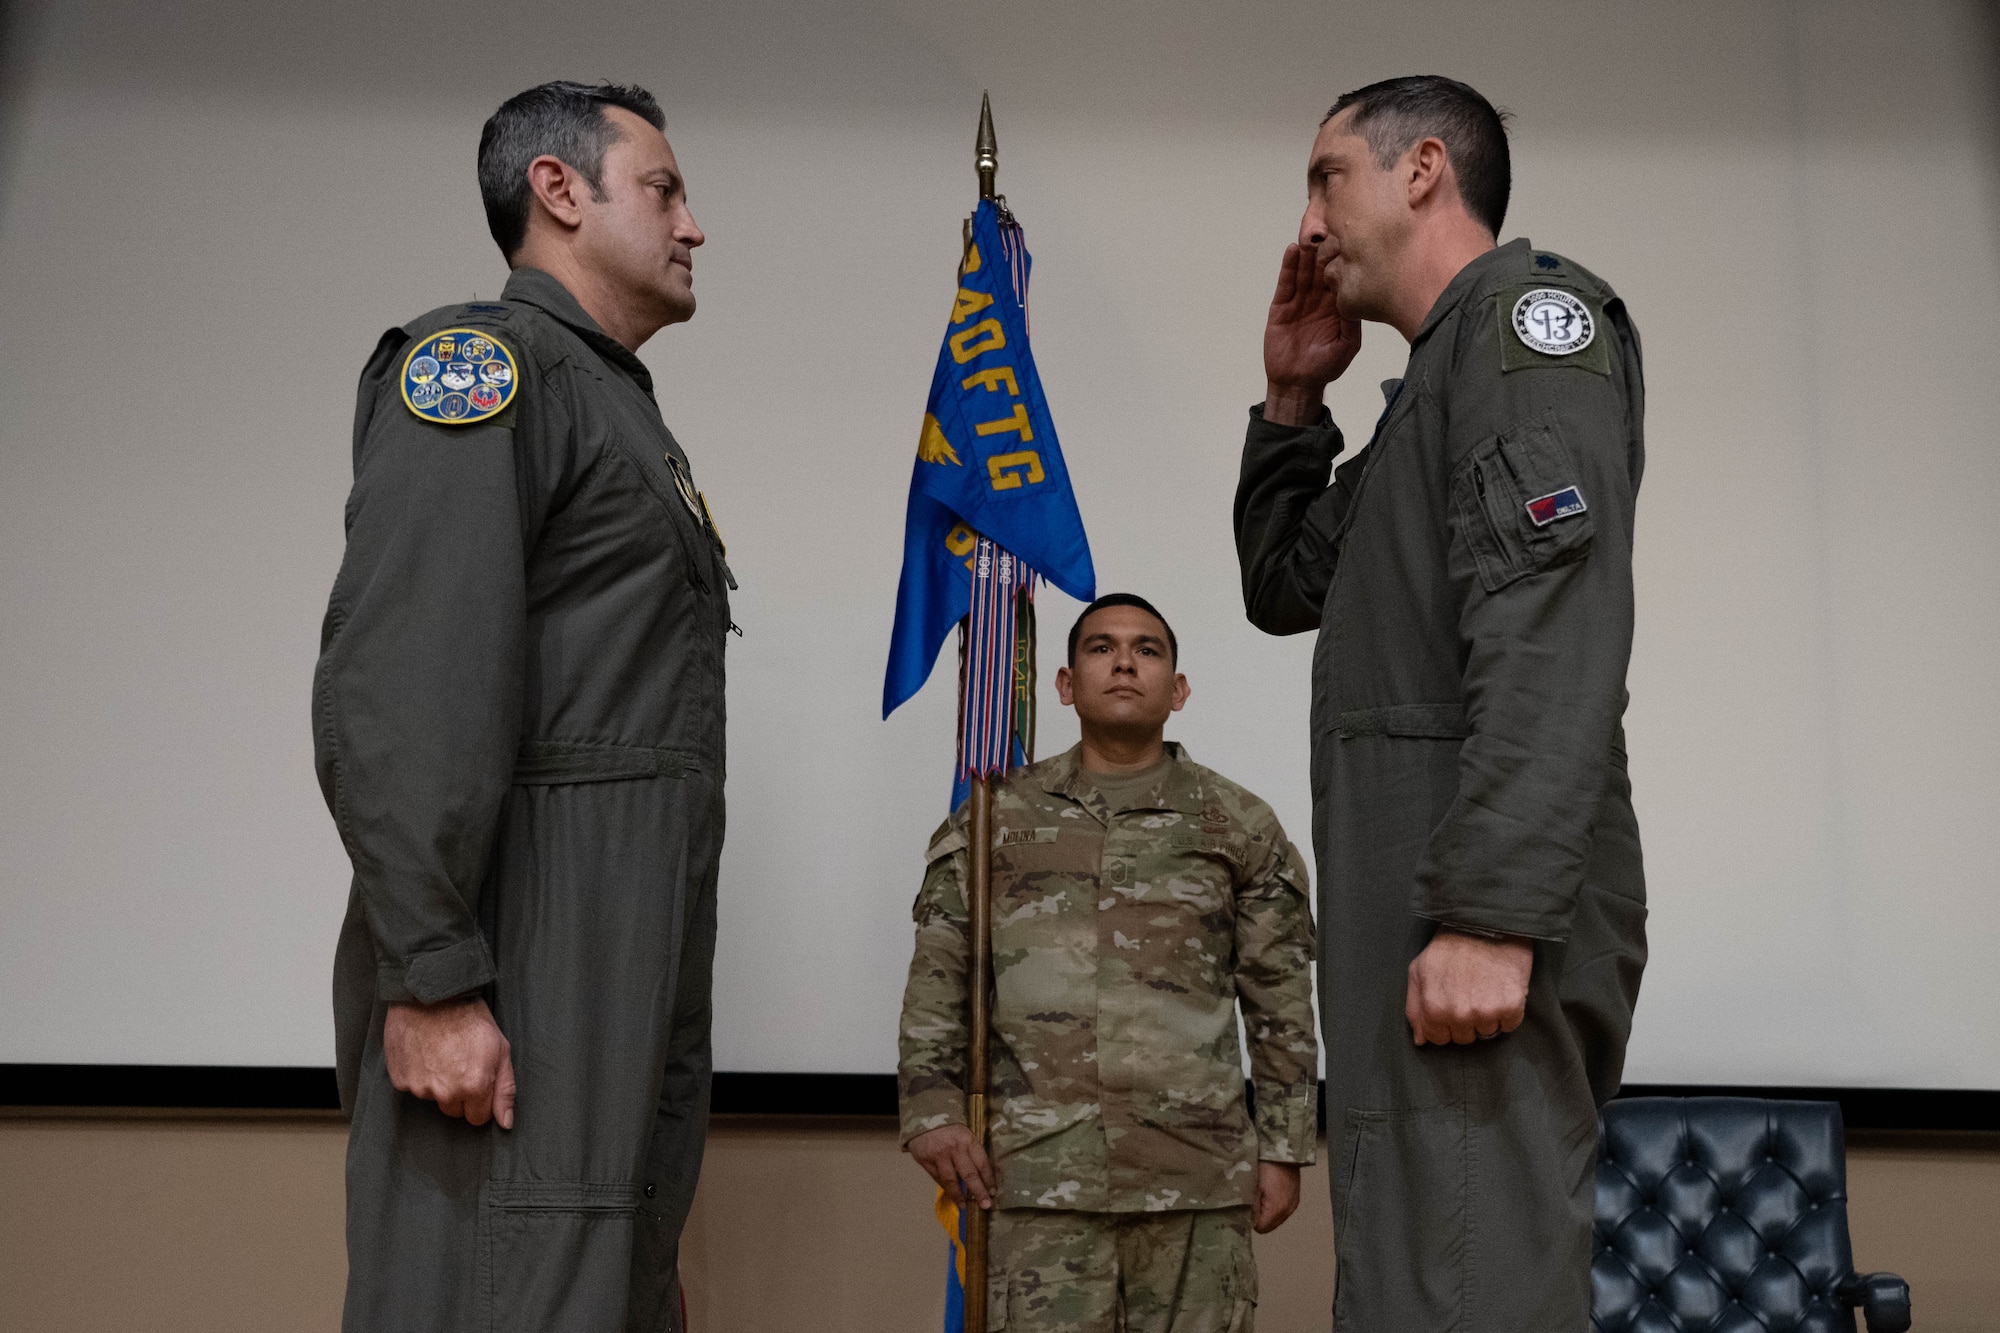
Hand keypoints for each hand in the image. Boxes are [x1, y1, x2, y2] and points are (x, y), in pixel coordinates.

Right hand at [384, 996, 515, 1127]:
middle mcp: (446, 1092)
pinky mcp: (400, 1080)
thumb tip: (505, 1122)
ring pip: (433, 1098)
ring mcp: (420, 1087)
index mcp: (474, 1086)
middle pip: (454, 1110)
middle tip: (459, 1063)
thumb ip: (505, 1089)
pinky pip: (412, 1087)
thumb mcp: (500, 1048)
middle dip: (459, 1093)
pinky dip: (417, 1074)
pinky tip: (423, 1052)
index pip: (477, 1118)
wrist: (432, 995)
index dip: (480, 1101)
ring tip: (441, 1052)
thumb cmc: (469, 1017)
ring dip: (437, 1082)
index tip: (478, 1081)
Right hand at [907, 1124, 994, 1209]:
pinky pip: (937, 1178)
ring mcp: (938, 1155)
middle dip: (979, 1192)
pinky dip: (945, 1187)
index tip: (992, 1192)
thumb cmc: (950, 1128)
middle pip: (969, 1175)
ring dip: (959, 1196)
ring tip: (964, 1206)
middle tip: (986, 1205)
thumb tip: (980, 1178)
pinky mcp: (924, 1160)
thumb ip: (971, 1153)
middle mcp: (954, 1148)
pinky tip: (951, 1194)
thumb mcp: (964, 1134)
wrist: (924, 1117)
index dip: (988, 1180)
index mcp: (967, 1140)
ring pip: (951, 1180)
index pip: (982, 1163)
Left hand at [1252, 1161, 1300, 1233]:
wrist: (1283, 1151)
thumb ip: (1251, 1207)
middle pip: (1269, 1225)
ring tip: (1261, 1195)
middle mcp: (1287, 1210)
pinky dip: (1275, 1206)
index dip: (1251, 1220)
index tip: (1246, 1208)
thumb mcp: (1253, 1186)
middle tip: (1253, 1201)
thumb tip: (1248, 1221)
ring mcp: (1293, 1204)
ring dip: (1268, 1212)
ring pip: (1276, 1218)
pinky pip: (1283, 1210)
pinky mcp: (1295, 1198)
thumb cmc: (1266, 1166)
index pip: (1261, 1228)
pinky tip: (1270, 1193)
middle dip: (1260, 1217)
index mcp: (1276, 1209)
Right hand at [1263, 243, 1362, 425]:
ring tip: (1310, 234)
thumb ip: (1352, 321)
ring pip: (1304, 271)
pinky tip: (1292, 250)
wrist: (1296, 383)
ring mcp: (1300, 300)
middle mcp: (1319, 298)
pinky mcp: (1281, 305)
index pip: (1341, 275)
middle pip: (1321, 267)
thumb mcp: (1347, 344)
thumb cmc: (1325, 367)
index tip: (1350, 238)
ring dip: (1307, 252)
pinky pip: (1285, 283)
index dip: (1344, 258)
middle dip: (1325, 249)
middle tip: (1329, 228)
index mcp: (1337, 305)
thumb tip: (1358, 296)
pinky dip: (1288, 266)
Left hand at [1405, 930, 1532, 1046]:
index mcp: (1434, 1008)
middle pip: (1464, 1038)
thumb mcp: (1420, 970)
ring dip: (1487, 1017)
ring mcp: (1486, 1013)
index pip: (1438, 1039)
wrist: (1485, 924)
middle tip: (1469, 993)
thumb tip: (1421, 1040)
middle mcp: (1459, 1015)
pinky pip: (1509, 1026)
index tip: (1450, 1006)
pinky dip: (1507, 1012)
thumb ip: (1415, 1007)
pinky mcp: (1511, 1007)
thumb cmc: (1449, 946)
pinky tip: (1500, 990)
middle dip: (1464, 1020)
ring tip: (1485, 989)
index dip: (1444, 1023)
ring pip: (1487, 1033)